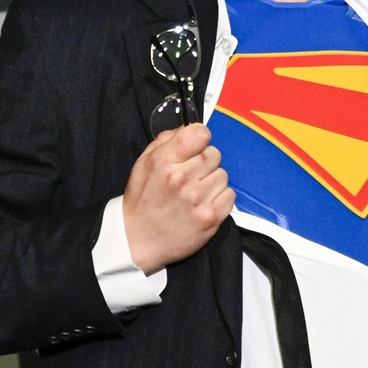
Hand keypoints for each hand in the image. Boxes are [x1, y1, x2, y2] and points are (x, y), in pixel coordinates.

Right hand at [121, 123, 234, 273]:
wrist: (138, 240)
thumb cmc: (142, 200)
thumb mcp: (144, 163)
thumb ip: (166, 141)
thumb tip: (189, 127)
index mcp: (164, 162)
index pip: (199, 134)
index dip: (200, 137)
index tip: (196, 145)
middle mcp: (182, 179)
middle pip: (214, 153)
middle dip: (205, 161)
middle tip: (191, 175)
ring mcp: (198, 200)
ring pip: (223, 174)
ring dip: (212, 181)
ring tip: (196, 192)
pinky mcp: (211, 218)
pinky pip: (230, 195)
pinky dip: (220, 198)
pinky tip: (204, 203)